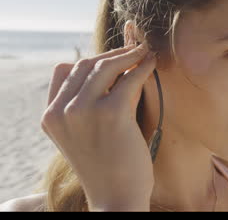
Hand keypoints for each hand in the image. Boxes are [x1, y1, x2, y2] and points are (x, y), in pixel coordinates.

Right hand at [40, 43, 156, 208]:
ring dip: (129, 55)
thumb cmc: (107, 167)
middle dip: (112, 54)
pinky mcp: (111, 113)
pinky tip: (152, 64)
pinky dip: (144, 66)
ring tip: (145, 52)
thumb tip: (110, 69)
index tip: (111, 59)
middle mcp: (61, 111)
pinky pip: (130, 78)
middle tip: (133, 51)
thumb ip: (85, 105)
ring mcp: (83, 111)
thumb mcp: (84, 134)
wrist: (116, 199)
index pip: (64, 71)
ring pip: (106, 66)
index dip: (90, 61)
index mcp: (50, 117)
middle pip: (85, 64)